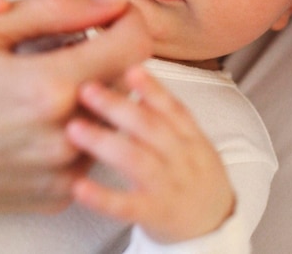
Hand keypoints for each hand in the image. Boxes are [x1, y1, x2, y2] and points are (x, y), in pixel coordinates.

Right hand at [0, 0, 151, 213]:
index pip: (134, 43)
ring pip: (113, 113)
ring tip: (59, 80)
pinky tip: (47, 116)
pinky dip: (81, 125)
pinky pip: (93, 147)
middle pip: (127, 78)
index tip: (117, 14)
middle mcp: (66, 134)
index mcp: (52, 87)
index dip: (129, 19)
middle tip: (78, 45)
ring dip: (98, 89)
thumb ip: (57, 9)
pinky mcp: (59, 191)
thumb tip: (113, 1)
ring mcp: (65, 169)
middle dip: (111, 53)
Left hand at [67, 65, 234, 242]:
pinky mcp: (153, 214)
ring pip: (136, 160)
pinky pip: (126, 206)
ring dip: (104, 142)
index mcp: (190, 136)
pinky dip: (102, 197)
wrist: (216, 223)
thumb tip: (133, 74)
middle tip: (87, 89)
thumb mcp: (191, 140)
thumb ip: (164, 113)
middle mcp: (180, 158)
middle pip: (149, 128)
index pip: (172, 107)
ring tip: (74, 128)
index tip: (131, 69)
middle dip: (116, 106)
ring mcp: (168, 186)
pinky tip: (79, 185)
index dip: (152, 88)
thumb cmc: (194, 173)